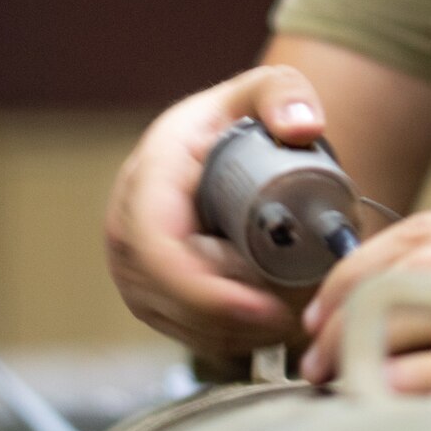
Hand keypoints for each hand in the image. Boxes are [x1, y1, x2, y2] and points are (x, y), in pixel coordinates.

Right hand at [106, 65, 329, 356]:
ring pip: (181, 323)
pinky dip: (230, 339)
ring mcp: (134, 267)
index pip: (158, 250)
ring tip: (296, 314)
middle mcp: (128, 229)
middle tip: (302, 310)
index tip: (268, 307)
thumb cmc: (241, 119)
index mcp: (147, 181)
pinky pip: (186, 332)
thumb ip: (285, 91)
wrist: (220, 145)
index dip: (207, 290)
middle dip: (238, 316)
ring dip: (238, 333)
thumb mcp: (265, 90)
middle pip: (172, 297)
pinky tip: (272, 327)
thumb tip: (302, 125)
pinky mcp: (151, 294)